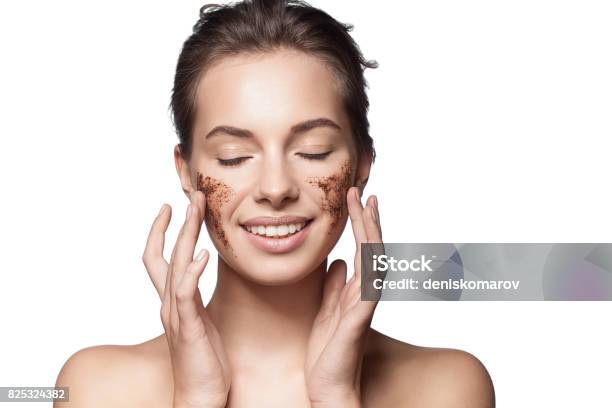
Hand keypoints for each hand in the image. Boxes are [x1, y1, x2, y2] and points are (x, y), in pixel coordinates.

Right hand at [142, 191, 230, 407]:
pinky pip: (186, 294)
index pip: (160, 258)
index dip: (162, 231)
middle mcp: (169, 303)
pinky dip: (190, 272)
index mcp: (173, 300)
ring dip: (185, 235)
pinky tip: (201, 254)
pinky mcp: (187, 326)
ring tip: (195, 210)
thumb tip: (201, 273)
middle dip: (178, 222)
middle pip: (166, 254)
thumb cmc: (204, 359)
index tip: (172, 206)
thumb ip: (195, 296)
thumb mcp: (201, 320)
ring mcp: (175, 314)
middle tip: (191, 194)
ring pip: (174, 266)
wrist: (201, 393)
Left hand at [305, 187, 382, 407]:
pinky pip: (368, 282)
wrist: (328, 385)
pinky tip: (368, 242)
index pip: (360, 248)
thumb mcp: (326, 310)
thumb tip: (338, 261)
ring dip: (370, 229)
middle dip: (366, 217)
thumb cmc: (328, 351)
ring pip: (372, 257)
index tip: (354, 197)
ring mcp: (365, 302)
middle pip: (369, 246)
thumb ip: (334, 286)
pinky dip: (370, 260)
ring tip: (366, 203)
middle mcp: (364, 292)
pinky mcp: (360, 315)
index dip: (359, 222)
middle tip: (361, 189)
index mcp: (355, 289)